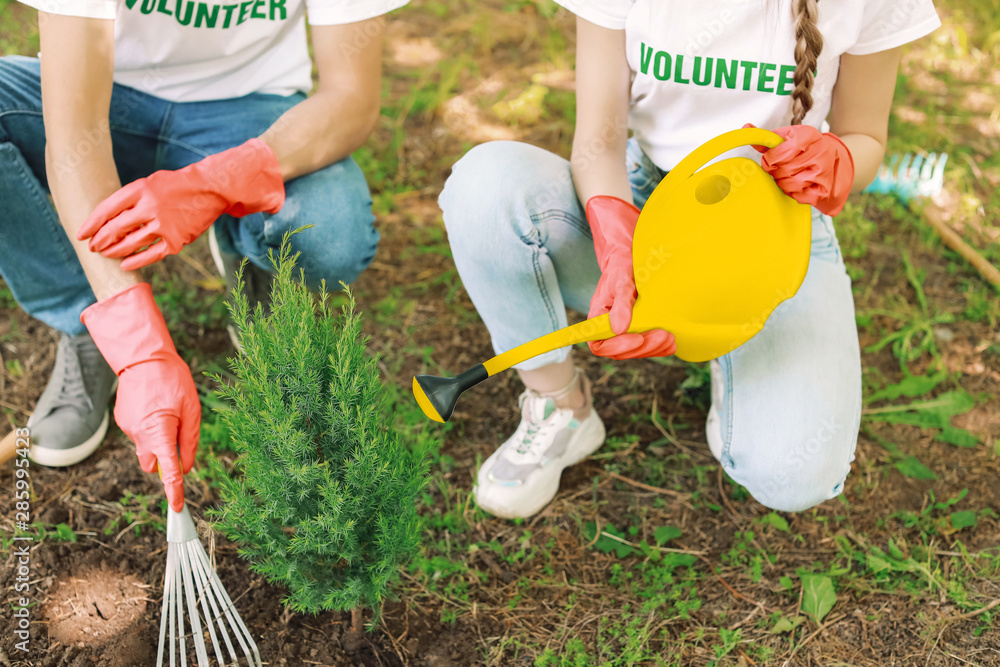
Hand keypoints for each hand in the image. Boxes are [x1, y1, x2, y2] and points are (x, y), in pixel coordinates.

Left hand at [78, 138, 284, 270]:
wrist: (210, 190)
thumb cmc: (176, 186)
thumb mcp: (150, 183)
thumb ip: (130, 198)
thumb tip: (107, 220)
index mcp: (140, 189)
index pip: (106, 209)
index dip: (91, 224)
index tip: (81, 234)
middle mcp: (150, 207)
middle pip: (115, 229)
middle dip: (100, 240)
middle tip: (94, 247)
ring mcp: (164, 225)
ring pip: (130, 243)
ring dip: (114, 251)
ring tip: (107, 254)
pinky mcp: (176, 240)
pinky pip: (150, 255)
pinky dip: (135, 261)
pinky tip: (125, 264)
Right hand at [81, 283, 199, 511]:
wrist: (141, 357)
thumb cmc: (173, 380)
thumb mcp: (192, 409)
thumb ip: (190, 441)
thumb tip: (187, 467)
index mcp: (159, 433)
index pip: (168, 471)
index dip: (175, 491)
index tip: (178, 507)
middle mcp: (139, 435)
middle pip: (154, 463)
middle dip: (165, 460)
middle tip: (179, 436)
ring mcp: (128, 429)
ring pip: (146, 448)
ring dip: (158, 440)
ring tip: (167, 411)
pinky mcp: (122, 422)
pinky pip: (139, 434)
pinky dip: (149, 429)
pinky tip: (155, 406)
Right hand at [584, 196, 675, 359]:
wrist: (631, 259)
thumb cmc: (622, 267)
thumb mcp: (621, 281)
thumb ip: (620, 304)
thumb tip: (619, 328)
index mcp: (598, 318)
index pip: (600, 344)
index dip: (617, 347)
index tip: (638, 339)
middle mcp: (609, 328)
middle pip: (621, 351)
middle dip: (643, 347)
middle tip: (663, 335)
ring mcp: (624, 331)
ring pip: (635, 351)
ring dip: (653, 349)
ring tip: (670, 338)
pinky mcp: (638, 330)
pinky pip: (646, 346)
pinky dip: (659, 347)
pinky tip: (672, 342)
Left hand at [745, 123, 854, 215]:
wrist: (832, 158)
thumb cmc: (804, 147)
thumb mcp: (788, 137)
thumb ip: (767, 138)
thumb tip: (745, 128)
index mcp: (809, 135)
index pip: (779, 152)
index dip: (770, 159)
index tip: (772, 159)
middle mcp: (819, 152)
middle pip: (783, 170)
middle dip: (776, 172)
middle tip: (780, 169)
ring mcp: (824, 171)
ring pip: (790, 185)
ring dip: (784, 183)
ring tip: (789, 176)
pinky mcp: (824, 189)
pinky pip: (799, 197)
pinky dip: (794, 193)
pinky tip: (798, 185)